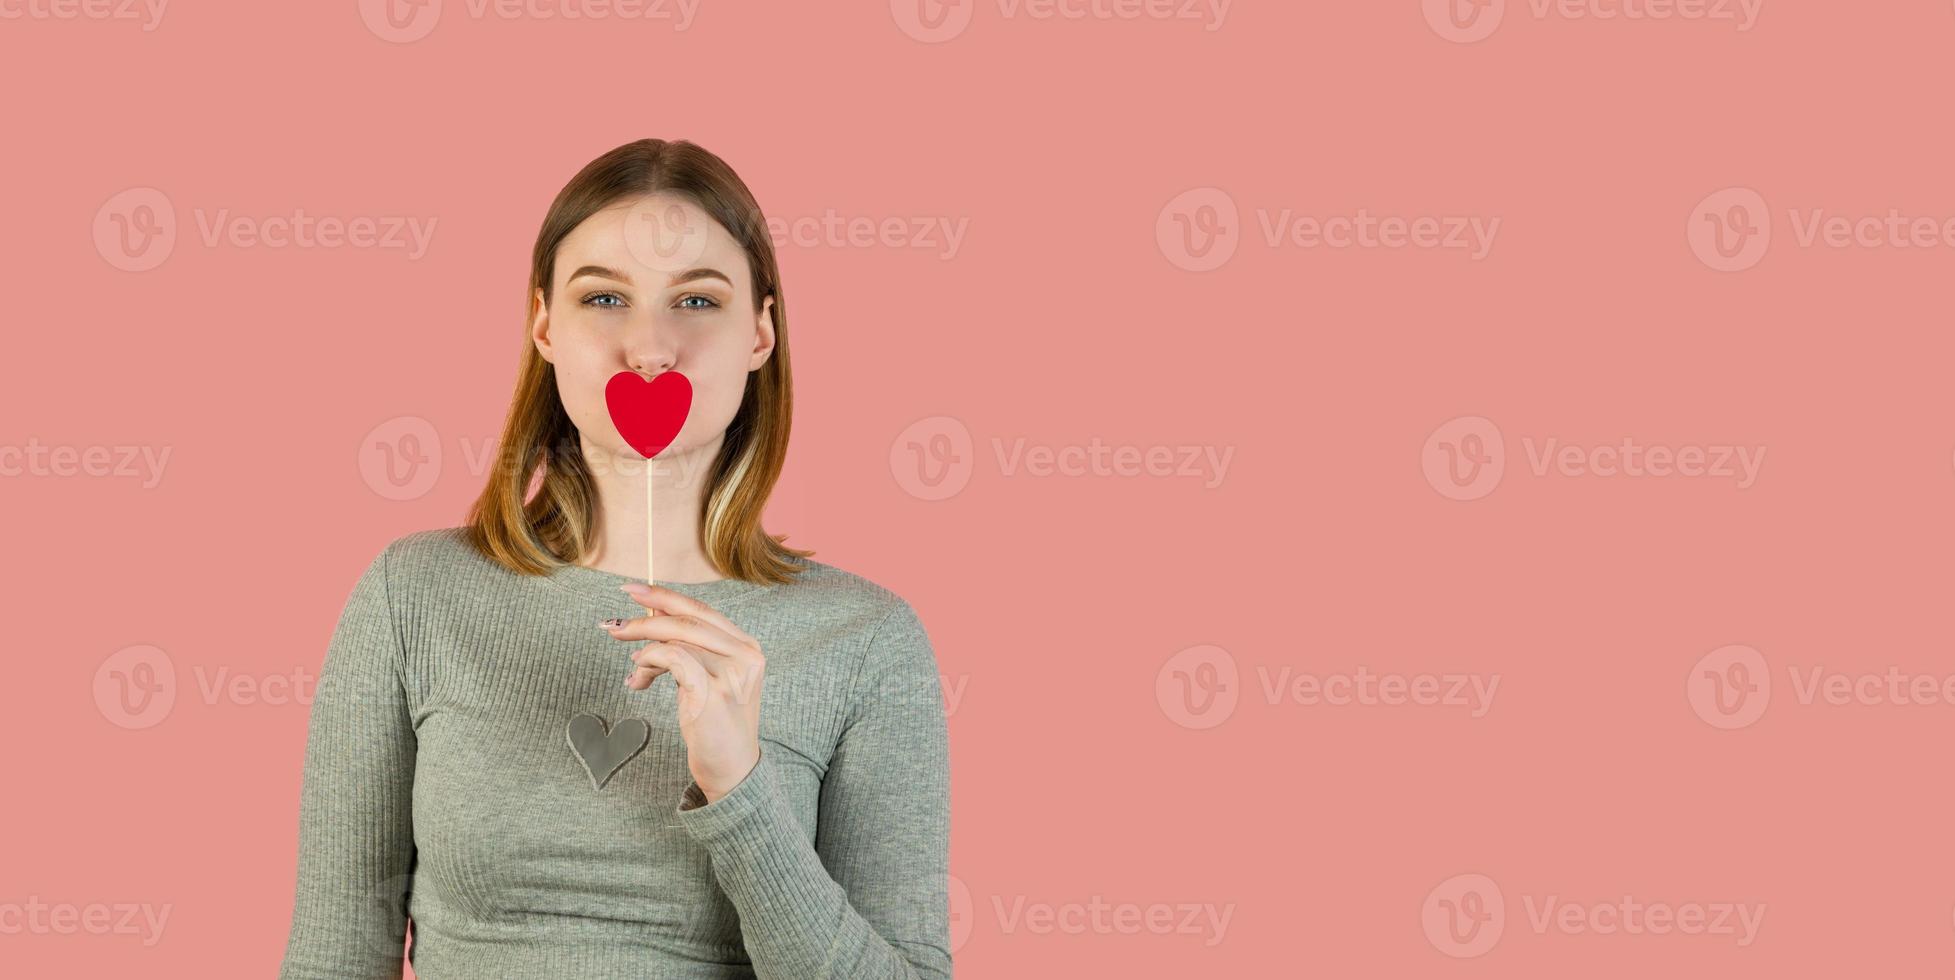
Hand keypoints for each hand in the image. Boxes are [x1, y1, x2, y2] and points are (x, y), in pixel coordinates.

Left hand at [602, 583, 764, 802]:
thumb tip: (651, 614)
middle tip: (614, 622)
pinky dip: (649, 662)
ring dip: (644, 650)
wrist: (731, 770)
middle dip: (646, 616)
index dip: (665, 596)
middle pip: (688, 619)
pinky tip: (638, 678)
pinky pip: (672, 658)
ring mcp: (731, 674)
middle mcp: (745, 655)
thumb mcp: (705, 679)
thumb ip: (687, 648)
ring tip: (634, 670)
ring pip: (677, 638)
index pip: (702, 610)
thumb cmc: (715, 726)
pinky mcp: (712, 692)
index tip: (634, 591)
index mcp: (747, 647)